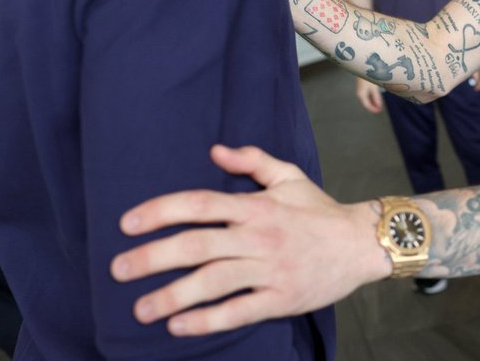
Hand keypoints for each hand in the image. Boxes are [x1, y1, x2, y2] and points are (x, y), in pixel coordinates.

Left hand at [111, 145, 388, 336]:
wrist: (362, 243)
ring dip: (172, 297)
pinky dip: (208, 321)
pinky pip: (239, 311)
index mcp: (255, 206)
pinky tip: (179, 327)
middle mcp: (258, 237)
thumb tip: (214, 151)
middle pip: (197, 246)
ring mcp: (270, 270)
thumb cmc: (321, 211)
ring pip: (213, 283)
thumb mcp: (288, 176)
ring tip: (140, 309)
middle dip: (152, 258)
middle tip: (117, 269)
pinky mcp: (282, 299)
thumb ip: (251, 160)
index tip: (127, 224)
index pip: (199, 204)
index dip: (160, 211)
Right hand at [355, 78, 383, 112]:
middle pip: (366, 102)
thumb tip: (379, 106)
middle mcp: (359, 93)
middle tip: (381, 108)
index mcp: (361, 94)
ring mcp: (360, 89)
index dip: (374, 109)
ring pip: (367, 98)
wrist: (363, 66)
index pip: (367, 105)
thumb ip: (376, 97)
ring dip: (373, 101)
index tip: (380, 111)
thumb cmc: (368, 76)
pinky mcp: (362, 85)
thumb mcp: (374, 87)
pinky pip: (367, 94)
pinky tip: (377, 95)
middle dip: (374, 106)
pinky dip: (372, 96)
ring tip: (380, 103)